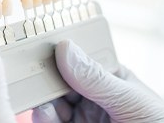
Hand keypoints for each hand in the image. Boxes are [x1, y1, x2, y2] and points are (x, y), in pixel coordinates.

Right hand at [32, 40, 163, 122]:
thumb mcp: (130, 100)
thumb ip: (96, 77)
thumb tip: (65, 48)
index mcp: (109, 79)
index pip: (80, 60)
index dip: (60, 53)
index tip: (43, 49)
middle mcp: (91, 97)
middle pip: (59, 81)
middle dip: (46, 78)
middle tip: (33, 75)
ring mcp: (81, 117)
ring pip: (51, 102)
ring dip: (42, 100)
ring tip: (42, 102)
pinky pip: (51, 121)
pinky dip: (43, 117)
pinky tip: (43, 114)